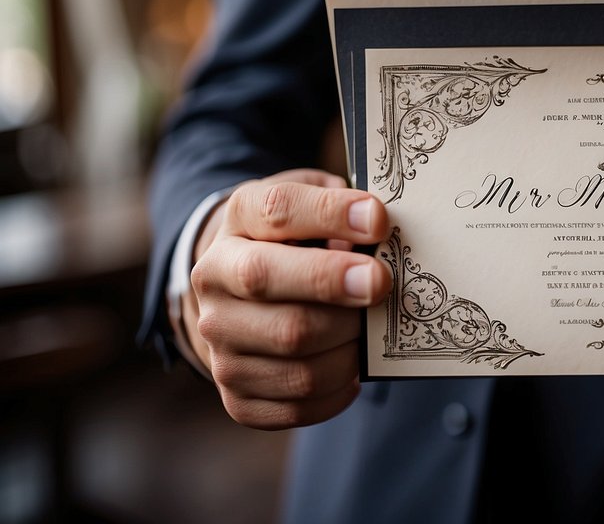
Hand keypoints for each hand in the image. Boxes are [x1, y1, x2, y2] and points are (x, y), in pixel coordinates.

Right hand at [183, 169, 390, 429]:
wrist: (247, 291)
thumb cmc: (299, 242)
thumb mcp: (314, 203)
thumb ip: (342, 206)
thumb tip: (381, 228)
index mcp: (239, 222)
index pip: (277, 211)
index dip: (331, 215)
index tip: (379, 221)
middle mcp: (214, 283)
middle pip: (268, 284)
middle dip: (335, 287)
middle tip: (382, 284)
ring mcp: (219, 343)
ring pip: (291, 354)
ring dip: (346, 345)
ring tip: (368, 330)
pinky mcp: (236, 395)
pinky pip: (296, 405)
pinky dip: (337, 391)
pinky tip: (352, 368)